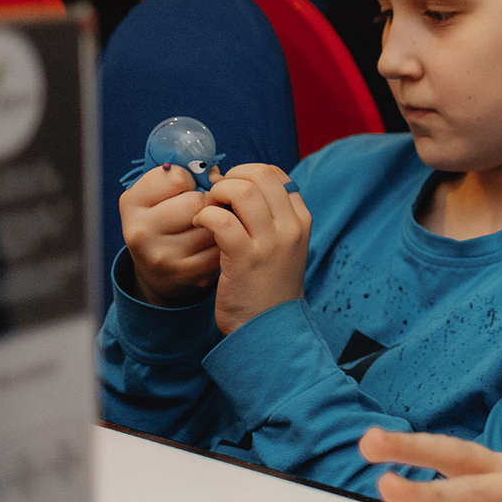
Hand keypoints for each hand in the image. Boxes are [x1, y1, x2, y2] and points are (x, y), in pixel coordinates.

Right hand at [120, 164, 218, 305]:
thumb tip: (214, 172)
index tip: (187, 188)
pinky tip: (212, 244)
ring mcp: (161, 255)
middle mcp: (140, 231)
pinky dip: (223, 242)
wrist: (158, 270)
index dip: (190, 179)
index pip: (176, 176)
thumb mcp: (159, 195)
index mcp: (131, 203)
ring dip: (219, 222)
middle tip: (202, 209)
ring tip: (208, 226)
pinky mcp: (184, 273)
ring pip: (212, 224)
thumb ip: (181, 175)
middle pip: (197, 202)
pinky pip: (220, 247)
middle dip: (208, 201)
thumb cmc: (166, 220)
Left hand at [194, 163, 310, 334]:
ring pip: (242, 191)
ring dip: (216, 194)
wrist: (268, 328)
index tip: (230, 187)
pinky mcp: (245, 259)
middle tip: (215, 196)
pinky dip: (205, 215)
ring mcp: (270, 243)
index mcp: (300, 220)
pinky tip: (201, 225)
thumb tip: (232, 183)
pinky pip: (221, 219)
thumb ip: (267, 216)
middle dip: (230, 178)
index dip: (246, 173)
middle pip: (259, 175)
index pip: (275, 174)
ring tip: (207, 210)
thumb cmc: (268, 285)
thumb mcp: (281, 246)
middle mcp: (290, 227)